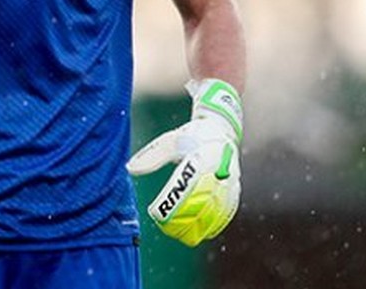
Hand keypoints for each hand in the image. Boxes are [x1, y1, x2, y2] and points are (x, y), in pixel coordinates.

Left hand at [127, 79, 242, 246]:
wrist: (222, 129)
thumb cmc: (191, 135)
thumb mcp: (170, 140)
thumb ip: (152, 156)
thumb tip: (130, 169)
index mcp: (202, 155)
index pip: (184, 183)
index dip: (170, 201)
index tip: (155, 212)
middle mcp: (219, 169)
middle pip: (202, 201)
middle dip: (185, 218)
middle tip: (166, 227)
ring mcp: (230, 180)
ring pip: (217, 210)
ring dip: (200, 225)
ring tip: (182, 236)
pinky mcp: (235, 188)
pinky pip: (227, 211)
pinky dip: (215, 224)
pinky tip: (203, 233)